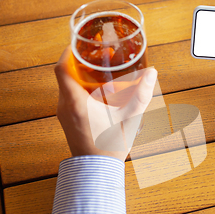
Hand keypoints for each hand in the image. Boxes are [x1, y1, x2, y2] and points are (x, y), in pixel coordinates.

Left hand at [54, 46, 156, 160]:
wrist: (96, 170)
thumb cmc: (109, 147)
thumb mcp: (129, 119)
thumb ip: (141, 96)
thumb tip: (152, 73)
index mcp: (76, 103)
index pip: (62, 69)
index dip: (68, 52)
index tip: (79, 43)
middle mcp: (65, 106)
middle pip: (64, 74)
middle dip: (77, 61)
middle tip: (95, 55)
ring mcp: (64, 113)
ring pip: (65, 85)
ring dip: (77, 74)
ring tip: (97, 69)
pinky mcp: (67, 119)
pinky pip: (68, 96)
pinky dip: (78, 87)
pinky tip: (95, 89)